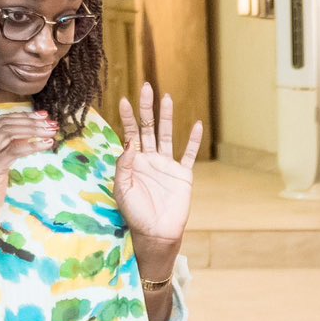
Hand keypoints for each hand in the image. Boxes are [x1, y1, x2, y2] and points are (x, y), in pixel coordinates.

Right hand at [0, 111, 55, 235]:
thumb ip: (3, 152)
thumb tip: (25, 139)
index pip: (1, 121)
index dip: (23, 116)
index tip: (42, 116)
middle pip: (6, 123)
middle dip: (32, 121)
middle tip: (52, 123)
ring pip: (11, 132)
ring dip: (35, 130)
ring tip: (52, 132)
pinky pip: (15, 150)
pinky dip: (34, 145)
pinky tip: (47, 145)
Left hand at [114, 84, 201, 255]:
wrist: (156, 233)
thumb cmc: (135, 213)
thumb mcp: (122, 189)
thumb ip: (124, 165)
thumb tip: (130, 142)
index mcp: (133, 161)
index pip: (130, 134)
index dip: (127, 117)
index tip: (124, 100)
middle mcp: (150, 159)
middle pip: (149, 128)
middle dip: (147, 108)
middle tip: (146, 87)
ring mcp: (167, 165)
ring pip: (168, 136)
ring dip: (167, 117)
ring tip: (168, 98)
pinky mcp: (183, 175)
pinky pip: (189, 155)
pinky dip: (194, 141)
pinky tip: (197, 125)